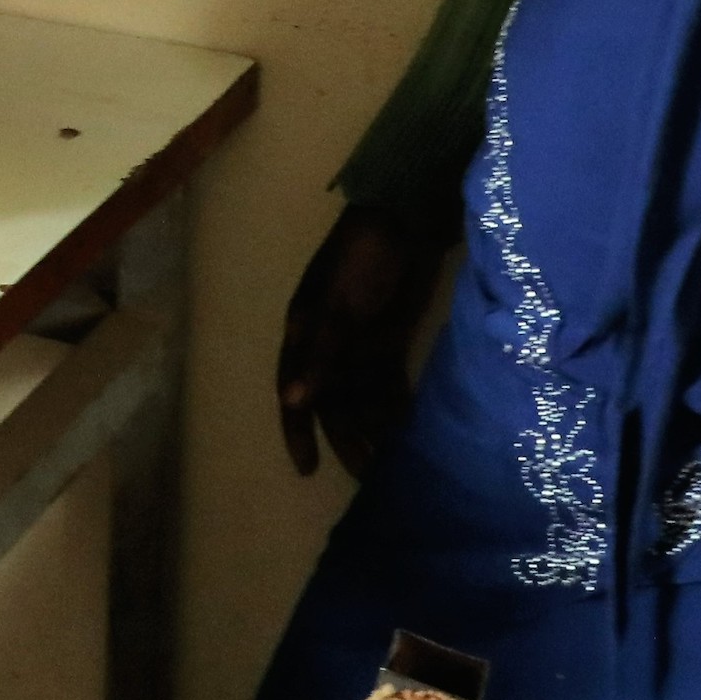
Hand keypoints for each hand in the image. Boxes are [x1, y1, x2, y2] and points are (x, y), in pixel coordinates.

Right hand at [274, 199, 451, 480]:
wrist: (405, 221)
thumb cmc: (361, 259)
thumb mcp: (337, 306)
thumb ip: (319, 354)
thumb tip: (293, 401)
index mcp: (304, 335)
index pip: (294, 392)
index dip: (297, 430)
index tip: (305, 468)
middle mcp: (328, 346)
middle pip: (333, 403)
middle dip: (347, 439)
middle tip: (367, 478)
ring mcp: (360, 346)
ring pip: (362, 399)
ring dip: (373, 429)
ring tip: (391, 467)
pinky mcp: (390, 343)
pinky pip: (388, 385)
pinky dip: (394, 408)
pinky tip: (407, 433)